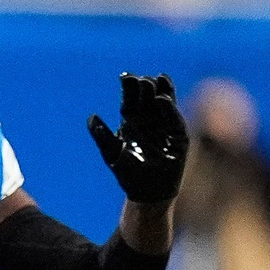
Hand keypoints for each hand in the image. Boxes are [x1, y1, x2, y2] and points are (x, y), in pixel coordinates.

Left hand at [89, 73, 187, 204]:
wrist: (147, 193)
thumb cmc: (128, 174)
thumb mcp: (112, 154)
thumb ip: (102, 136)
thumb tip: (91, 116)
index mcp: (131, 124)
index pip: (130, 102)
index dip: (129, 89)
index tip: (125, 75)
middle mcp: (149, 123)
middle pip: (146, 101)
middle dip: (144, 88)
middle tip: (140, 78)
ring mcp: (165, 128)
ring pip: (163, 106)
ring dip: (160, 92)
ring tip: (157, 78)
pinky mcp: (178, 137)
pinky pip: (174, 120)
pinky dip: (169, 110)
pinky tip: (162, 99)